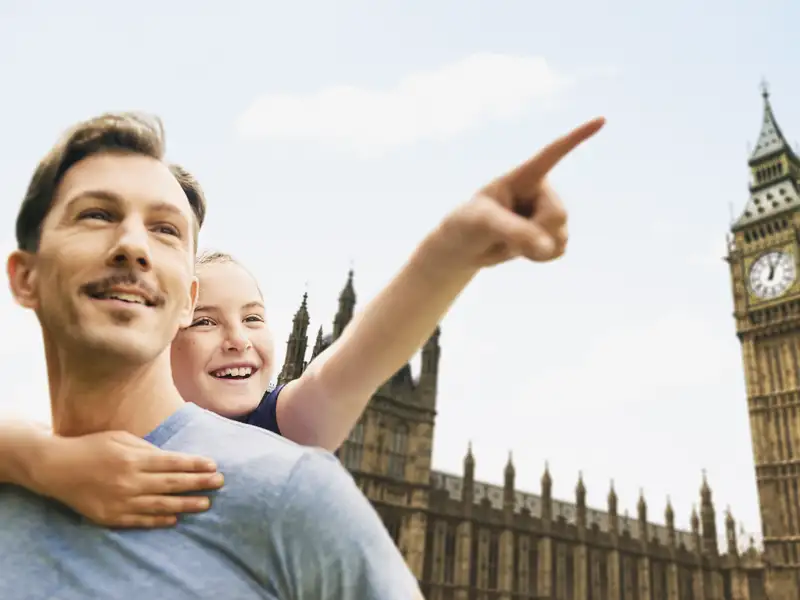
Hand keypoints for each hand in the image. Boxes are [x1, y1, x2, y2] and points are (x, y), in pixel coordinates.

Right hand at [32, 430, 223, 527]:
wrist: (57, 468)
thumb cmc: (92, 447)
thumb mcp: (121, 438)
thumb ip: (147, 448)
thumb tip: (172, 458)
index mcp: (133, 459)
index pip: (173, 463)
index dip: (195, 465)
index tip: (213, 466)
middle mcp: (129, 481)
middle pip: (172, 484)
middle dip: (199, 483)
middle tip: (220, 483)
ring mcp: (120, 501)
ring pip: (160, 505)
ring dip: (186, 504)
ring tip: (206, 504)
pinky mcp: (110, 517)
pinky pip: (140, 520)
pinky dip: (159, 520)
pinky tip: (175, 518)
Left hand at [432, 117, 604, 268]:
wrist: (466, 246)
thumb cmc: (469, 224)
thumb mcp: (485, 224)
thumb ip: (515, 231)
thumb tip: (547, 246)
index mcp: (524, 176)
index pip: (553, 153)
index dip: (577, 137)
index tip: (602, 119)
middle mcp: (541, 191)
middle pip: (558, 214)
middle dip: (537, 232)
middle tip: (507, 236)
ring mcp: (547, 213)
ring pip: (561, 234)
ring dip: (536, 247)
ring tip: (510, 241)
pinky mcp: (550, 234)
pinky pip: (560, 249)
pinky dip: (542, 257)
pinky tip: (524, 251)